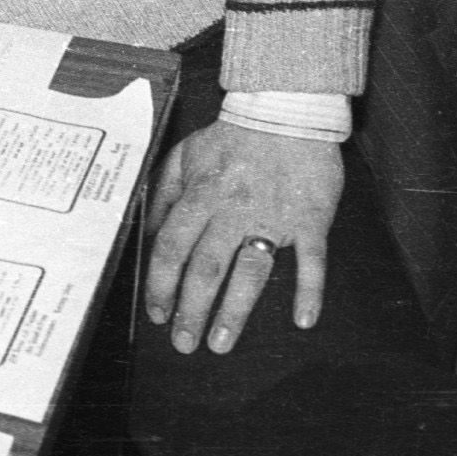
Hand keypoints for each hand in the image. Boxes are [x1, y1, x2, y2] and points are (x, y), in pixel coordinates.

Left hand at [143, 119, 340, 353]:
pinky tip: (303, 320)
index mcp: (201, 195)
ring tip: (222, 343)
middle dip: (191, 309)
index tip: (156, 313)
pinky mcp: (310, 219)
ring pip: (251, 271)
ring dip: (236, 311)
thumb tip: (145, 234)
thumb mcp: (184, 156)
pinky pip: (311, 260)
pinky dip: (310, 290)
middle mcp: (232, 210)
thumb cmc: (231, 138)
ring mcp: (273, 216)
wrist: (287, 111)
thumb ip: (162, 194)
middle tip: (183, 344)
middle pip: (206, 268)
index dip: (161, 283)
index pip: (172, 247)